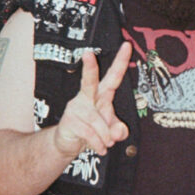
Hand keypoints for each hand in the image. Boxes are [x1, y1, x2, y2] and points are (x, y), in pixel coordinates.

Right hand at [53, 43, 131, 158]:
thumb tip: (118, 132)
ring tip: (106, 144)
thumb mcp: (110, 131)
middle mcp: (87, 97)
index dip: (120, 62)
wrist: (68, 144)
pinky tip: (100, 149)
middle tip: (88, 54)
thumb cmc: (92, 131)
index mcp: (101, 94)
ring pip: (98, 122)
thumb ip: (118, 130)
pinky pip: (90, 133)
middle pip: (89, 81)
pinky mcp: (69, 121)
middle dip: (90, 68)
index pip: (112, 76)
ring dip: (106, 138)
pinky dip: (98, 144)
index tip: (126, 45)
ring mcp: (76, 108)